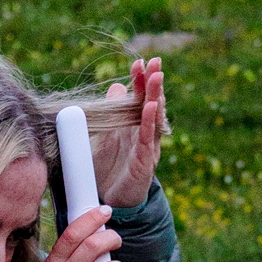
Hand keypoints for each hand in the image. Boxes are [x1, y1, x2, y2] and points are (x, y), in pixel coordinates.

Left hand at [92, 57, 168, 208]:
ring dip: (156, 97)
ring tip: (156, 77)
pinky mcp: (145, 162)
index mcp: (134, 126)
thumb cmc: (109, 168)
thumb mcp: (105, 134)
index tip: (138, 61)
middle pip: (152, 103)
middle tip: (155, 61)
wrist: (109, 200)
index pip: (139, 98)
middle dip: (153, 82)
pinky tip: (151, 107)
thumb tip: (115, 86)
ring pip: (155, 118)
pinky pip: (148, 140)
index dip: (140, 80)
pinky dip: (150, 122)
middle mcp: (145, 134)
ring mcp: (147, 147)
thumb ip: (112, 112)